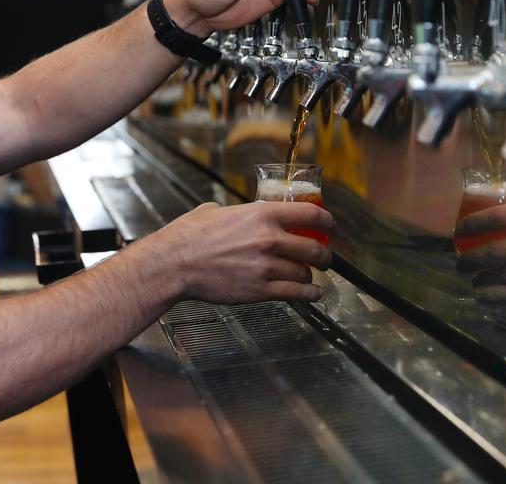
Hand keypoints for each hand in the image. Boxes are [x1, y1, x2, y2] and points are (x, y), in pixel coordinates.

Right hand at [150, 201, 333, 303]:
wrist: (174, 263)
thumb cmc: (189, 236)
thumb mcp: (217, 211)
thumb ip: (241, 212)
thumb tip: (248, 211)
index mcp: (262, 214)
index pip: (311, 214)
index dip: (328, 222)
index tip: (331, 227)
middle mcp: (269, 239)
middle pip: (314, 247)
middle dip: (324, 254)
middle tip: (324, 256)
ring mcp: (267, 267)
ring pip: (305, 272)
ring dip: (310, 275)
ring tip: (308, 275)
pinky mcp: (260, 290)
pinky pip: (296, 294)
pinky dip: (309, 294)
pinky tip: (313, 293)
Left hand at [455, 203, 505, 304]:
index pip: (500, 216)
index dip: (474, 223)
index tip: (461, 230)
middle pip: (493, 251)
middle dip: (469, 258)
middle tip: (460, 262)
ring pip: (501, 277)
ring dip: (480, 281)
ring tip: (472, 281)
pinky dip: (496, 297)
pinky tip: (485, 297)